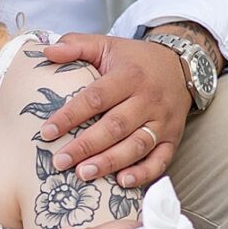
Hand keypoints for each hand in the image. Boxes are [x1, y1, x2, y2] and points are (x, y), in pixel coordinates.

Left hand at [37, 34, 189, 187]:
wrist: (181, 66)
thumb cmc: (135, 61)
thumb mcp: (108, 45)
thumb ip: (77, 45)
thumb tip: (47, 51)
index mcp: (130, 75)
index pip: (97, 97)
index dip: (71, 115)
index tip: (46, 132)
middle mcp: (148, 99)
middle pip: (115, 126)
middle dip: (86, 146)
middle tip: (60, 161)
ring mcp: (162, 121)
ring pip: (136, 146)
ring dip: (109, 162)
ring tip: (83, 174)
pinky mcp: (172, 138)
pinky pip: (161, 160)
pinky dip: (143, 174)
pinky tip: (122, 182)